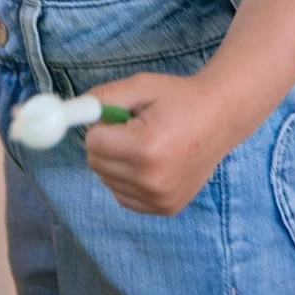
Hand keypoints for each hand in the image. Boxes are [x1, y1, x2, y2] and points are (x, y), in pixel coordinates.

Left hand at [83, 70, 230, 216]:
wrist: (220, 118)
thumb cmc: (179, 98)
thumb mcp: (141, 85)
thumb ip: (104, 96)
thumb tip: (74, 110)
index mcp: (146, 148)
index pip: (93, 143)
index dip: (102, 124)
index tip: (120, 115)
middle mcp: (152, 180)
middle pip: (97, 164)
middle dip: (106, 143)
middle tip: (132, 127)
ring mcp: (160, 199)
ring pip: (108, 181)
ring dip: (116, 162)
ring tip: (146, 143)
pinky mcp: (165, 209)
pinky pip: (124, 196)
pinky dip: (127, 179)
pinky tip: (150, 162)